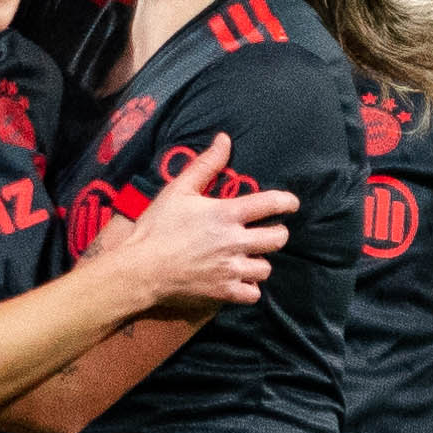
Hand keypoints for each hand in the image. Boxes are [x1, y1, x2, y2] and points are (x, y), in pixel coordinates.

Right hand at [86, 136, 291, 314]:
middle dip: (278, 233)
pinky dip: (250, 287)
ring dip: (261, 261)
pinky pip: (253, 293)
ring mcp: (231, 269)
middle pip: (278, 239)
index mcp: (226, 214)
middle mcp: (235, 242)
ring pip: (266, 268)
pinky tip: (241, 279)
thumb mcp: (179, 189)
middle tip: (269, 232)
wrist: (141, 268)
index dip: (287, 202)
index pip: (271, 204)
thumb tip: (224, 139)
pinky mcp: (224, 292)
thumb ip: (205, 164)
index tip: (291, 204)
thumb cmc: (158, 226)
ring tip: (250, 257)